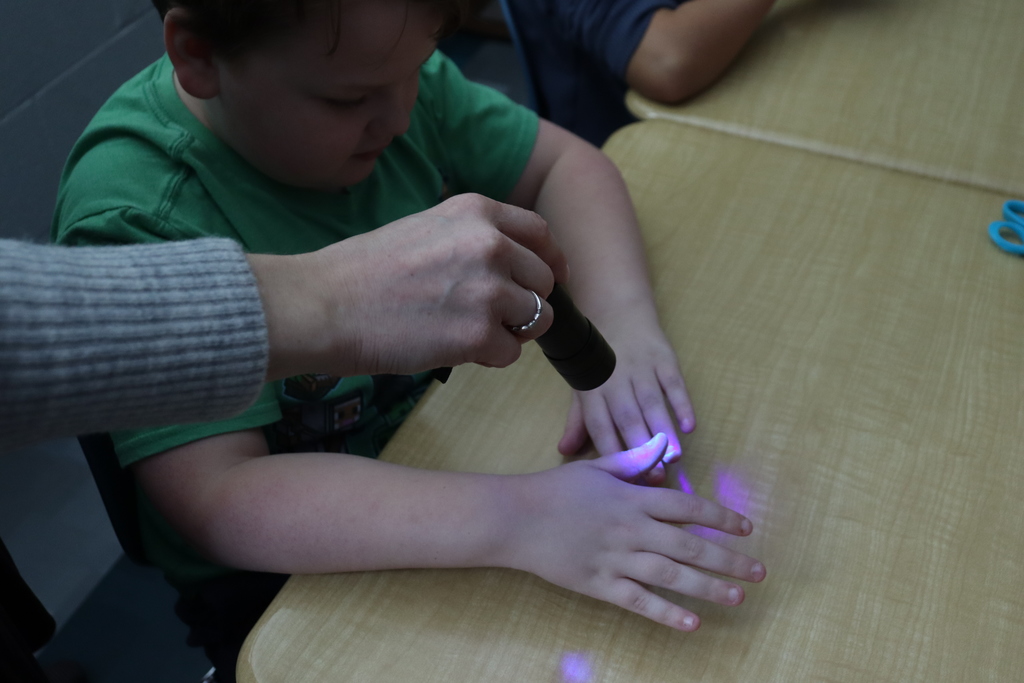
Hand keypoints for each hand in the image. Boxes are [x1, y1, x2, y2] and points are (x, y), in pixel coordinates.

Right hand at [252, 194, 569, 379]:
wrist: (323, 305)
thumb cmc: (362, 272)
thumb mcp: (425, 228)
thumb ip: (471, 239)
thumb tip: (510, 266)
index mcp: (476, 212)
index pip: (540, 234)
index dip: (551, 261)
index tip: (552, 279)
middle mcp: (491, 245)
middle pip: (543, 282)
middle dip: (524, 303)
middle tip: (487, 317)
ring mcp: (489, 290)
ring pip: (536, 319)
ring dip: (508, 332)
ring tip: (463, 331)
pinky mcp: (480, 334)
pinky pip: (510, 353)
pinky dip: (488, 358)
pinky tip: (451, 348)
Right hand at [501, 434, 764, 630]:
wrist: (516, 517)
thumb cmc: (555, 489)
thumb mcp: (596, 467)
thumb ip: (632, 462)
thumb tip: (663, 450)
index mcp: (632, 498)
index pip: (687, 507)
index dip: (721, 517)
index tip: (746, 528)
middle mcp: (630, 528)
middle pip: (689, 544)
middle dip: (729, 558)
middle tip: (760, 571)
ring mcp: (615, 558)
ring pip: (671, 575)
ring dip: (708, 587)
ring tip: (738, 596)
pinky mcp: (599, 583)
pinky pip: (639, 601)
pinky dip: (666, 613)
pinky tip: (692, 623)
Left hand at [558, 320, 694, 481]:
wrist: (616, 311)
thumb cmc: (598, 359)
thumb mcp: (582, 386)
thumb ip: (578, 421)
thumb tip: (564, 451)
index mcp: (592, 392)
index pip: (600, 427)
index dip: (613, 453)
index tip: (626, 481)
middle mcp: (615, 381)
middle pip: (628, 418)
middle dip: (642, 449)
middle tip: (656, 479)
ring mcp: (641, 368)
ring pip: (652, 403)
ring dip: (664, 431)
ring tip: (675, 458)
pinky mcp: (663, 358)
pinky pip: (674, 383)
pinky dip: (682, 403)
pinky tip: (689, 426)